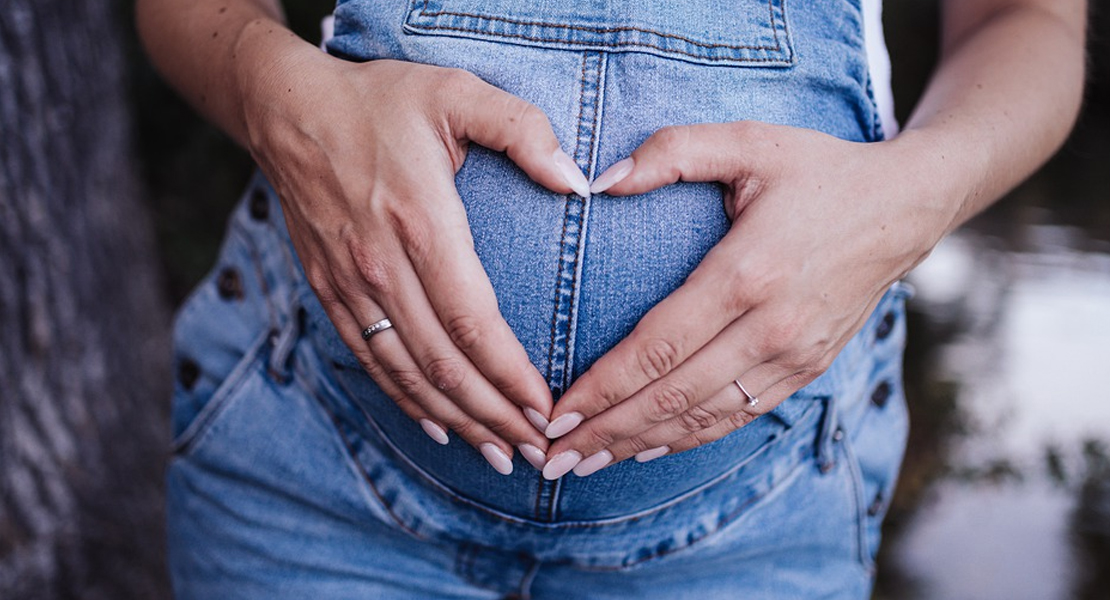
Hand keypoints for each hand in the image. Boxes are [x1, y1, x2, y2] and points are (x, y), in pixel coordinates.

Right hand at [237, 46, 591, 473]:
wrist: (285, 108)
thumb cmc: (379, 99)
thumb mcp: (456, 93)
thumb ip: (522, 130)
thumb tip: (578, 181)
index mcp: (421, 222)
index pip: (472, 321)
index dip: (510, 375)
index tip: (546, 408)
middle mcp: (382, 265)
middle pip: (443, 363)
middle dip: (493, 415)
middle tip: (536, 451)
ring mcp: (351, 284)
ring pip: (407, 373)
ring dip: (455, 420)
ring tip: (498, 454)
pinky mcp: (330, 290)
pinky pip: (371, 360)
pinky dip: (404, 400)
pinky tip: (438, 425)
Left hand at [540, 121, 947, 478]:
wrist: (906, 209)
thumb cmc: (820, 172)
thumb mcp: (750, 142)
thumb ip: (672, 152)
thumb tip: (599, 182)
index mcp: (747, 273)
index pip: (658, 347)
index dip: (602, 387)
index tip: (556, 413)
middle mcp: (771, 327)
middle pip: (672, 396)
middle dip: (606, 431)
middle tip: (551, 457)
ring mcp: (793, 356)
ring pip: (703, 418)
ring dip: (639, 445)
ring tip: (583, 465)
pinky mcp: (806, 370)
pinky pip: (737, 417)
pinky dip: (688, 439)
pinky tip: (646, 449)